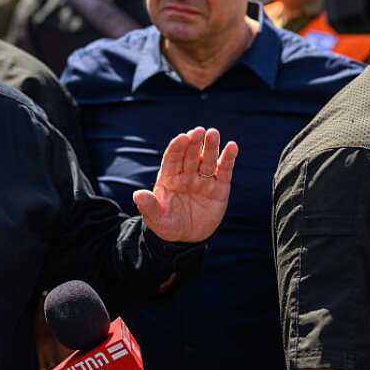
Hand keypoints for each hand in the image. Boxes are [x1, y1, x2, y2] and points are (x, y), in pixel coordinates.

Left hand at [134, 127, 237, 242]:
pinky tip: (232, 147)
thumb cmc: (167, 224)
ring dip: (211, 147)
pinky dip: (228, 159)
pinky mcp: (219, 188)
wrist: (186, 239)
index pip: (172, 158)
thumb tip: (137, 194)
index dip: (177, 147)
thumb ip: (149, 206)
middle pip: (190, 155)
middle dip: (194, 143)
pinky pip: (224, 171)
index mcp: (169, 177)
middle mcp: (186, 174)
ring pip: (207, 160)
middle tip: (199, 131)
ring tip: (213, 134)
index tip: (182, 137)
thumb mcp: (156, 219)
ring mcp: (203, 180)